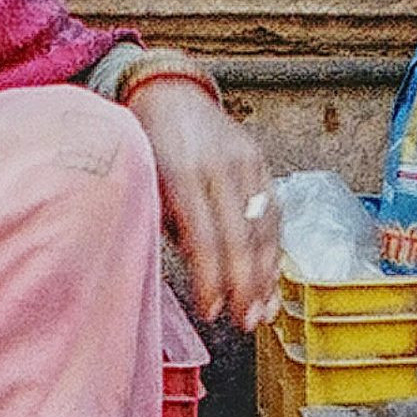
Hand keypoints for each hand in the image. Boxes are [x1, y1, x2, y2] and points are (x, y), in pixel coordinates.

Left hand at [126, 76, 279, 330]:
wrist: (168, 94)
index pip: (205, 236)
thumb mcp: (141, 183)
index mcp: (182, 170)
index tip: (211, 311)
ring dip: (266, 276)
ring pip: (264, 228)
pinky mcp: (261, 163)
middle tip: (244, 322)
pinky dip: (275, 251)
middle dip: (245, 286)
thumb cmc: (144, 147)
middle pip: (241, 236)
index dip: (211, 279)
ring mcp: (246, 162)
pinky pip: (274, 214)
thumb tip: (192, 272)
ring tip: (262, 313)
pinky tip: (271, 280)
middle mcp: (220, 164)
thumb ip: (164, 223)